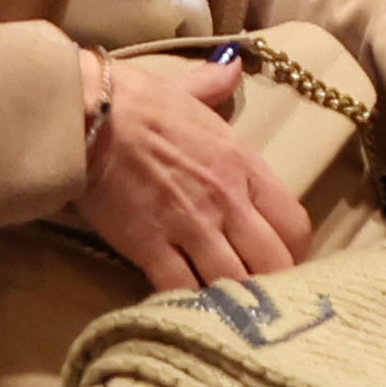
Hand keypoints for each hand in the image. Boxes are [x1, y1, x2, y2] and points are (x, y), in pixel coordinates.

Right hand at [73, 48, 314, 292]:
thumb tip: (231, 67)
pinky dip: (187, 308)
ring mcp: (192, 226)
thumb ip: (214, 86)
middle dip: (273, 287)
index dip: (295, 250)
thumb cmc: (138, 101)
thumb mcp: (188, 90)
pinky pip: (181, 290)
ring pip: (234, 283)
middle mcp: (228, 200)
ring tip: (231, 318)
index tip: (284, 262)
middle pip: (274, 262)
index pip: (294, 222)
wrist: (91, 115)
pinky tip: (187, 315)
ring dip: (235, 304)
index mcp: (244, 164)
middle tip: (262, 303)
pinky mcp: (151, 246)